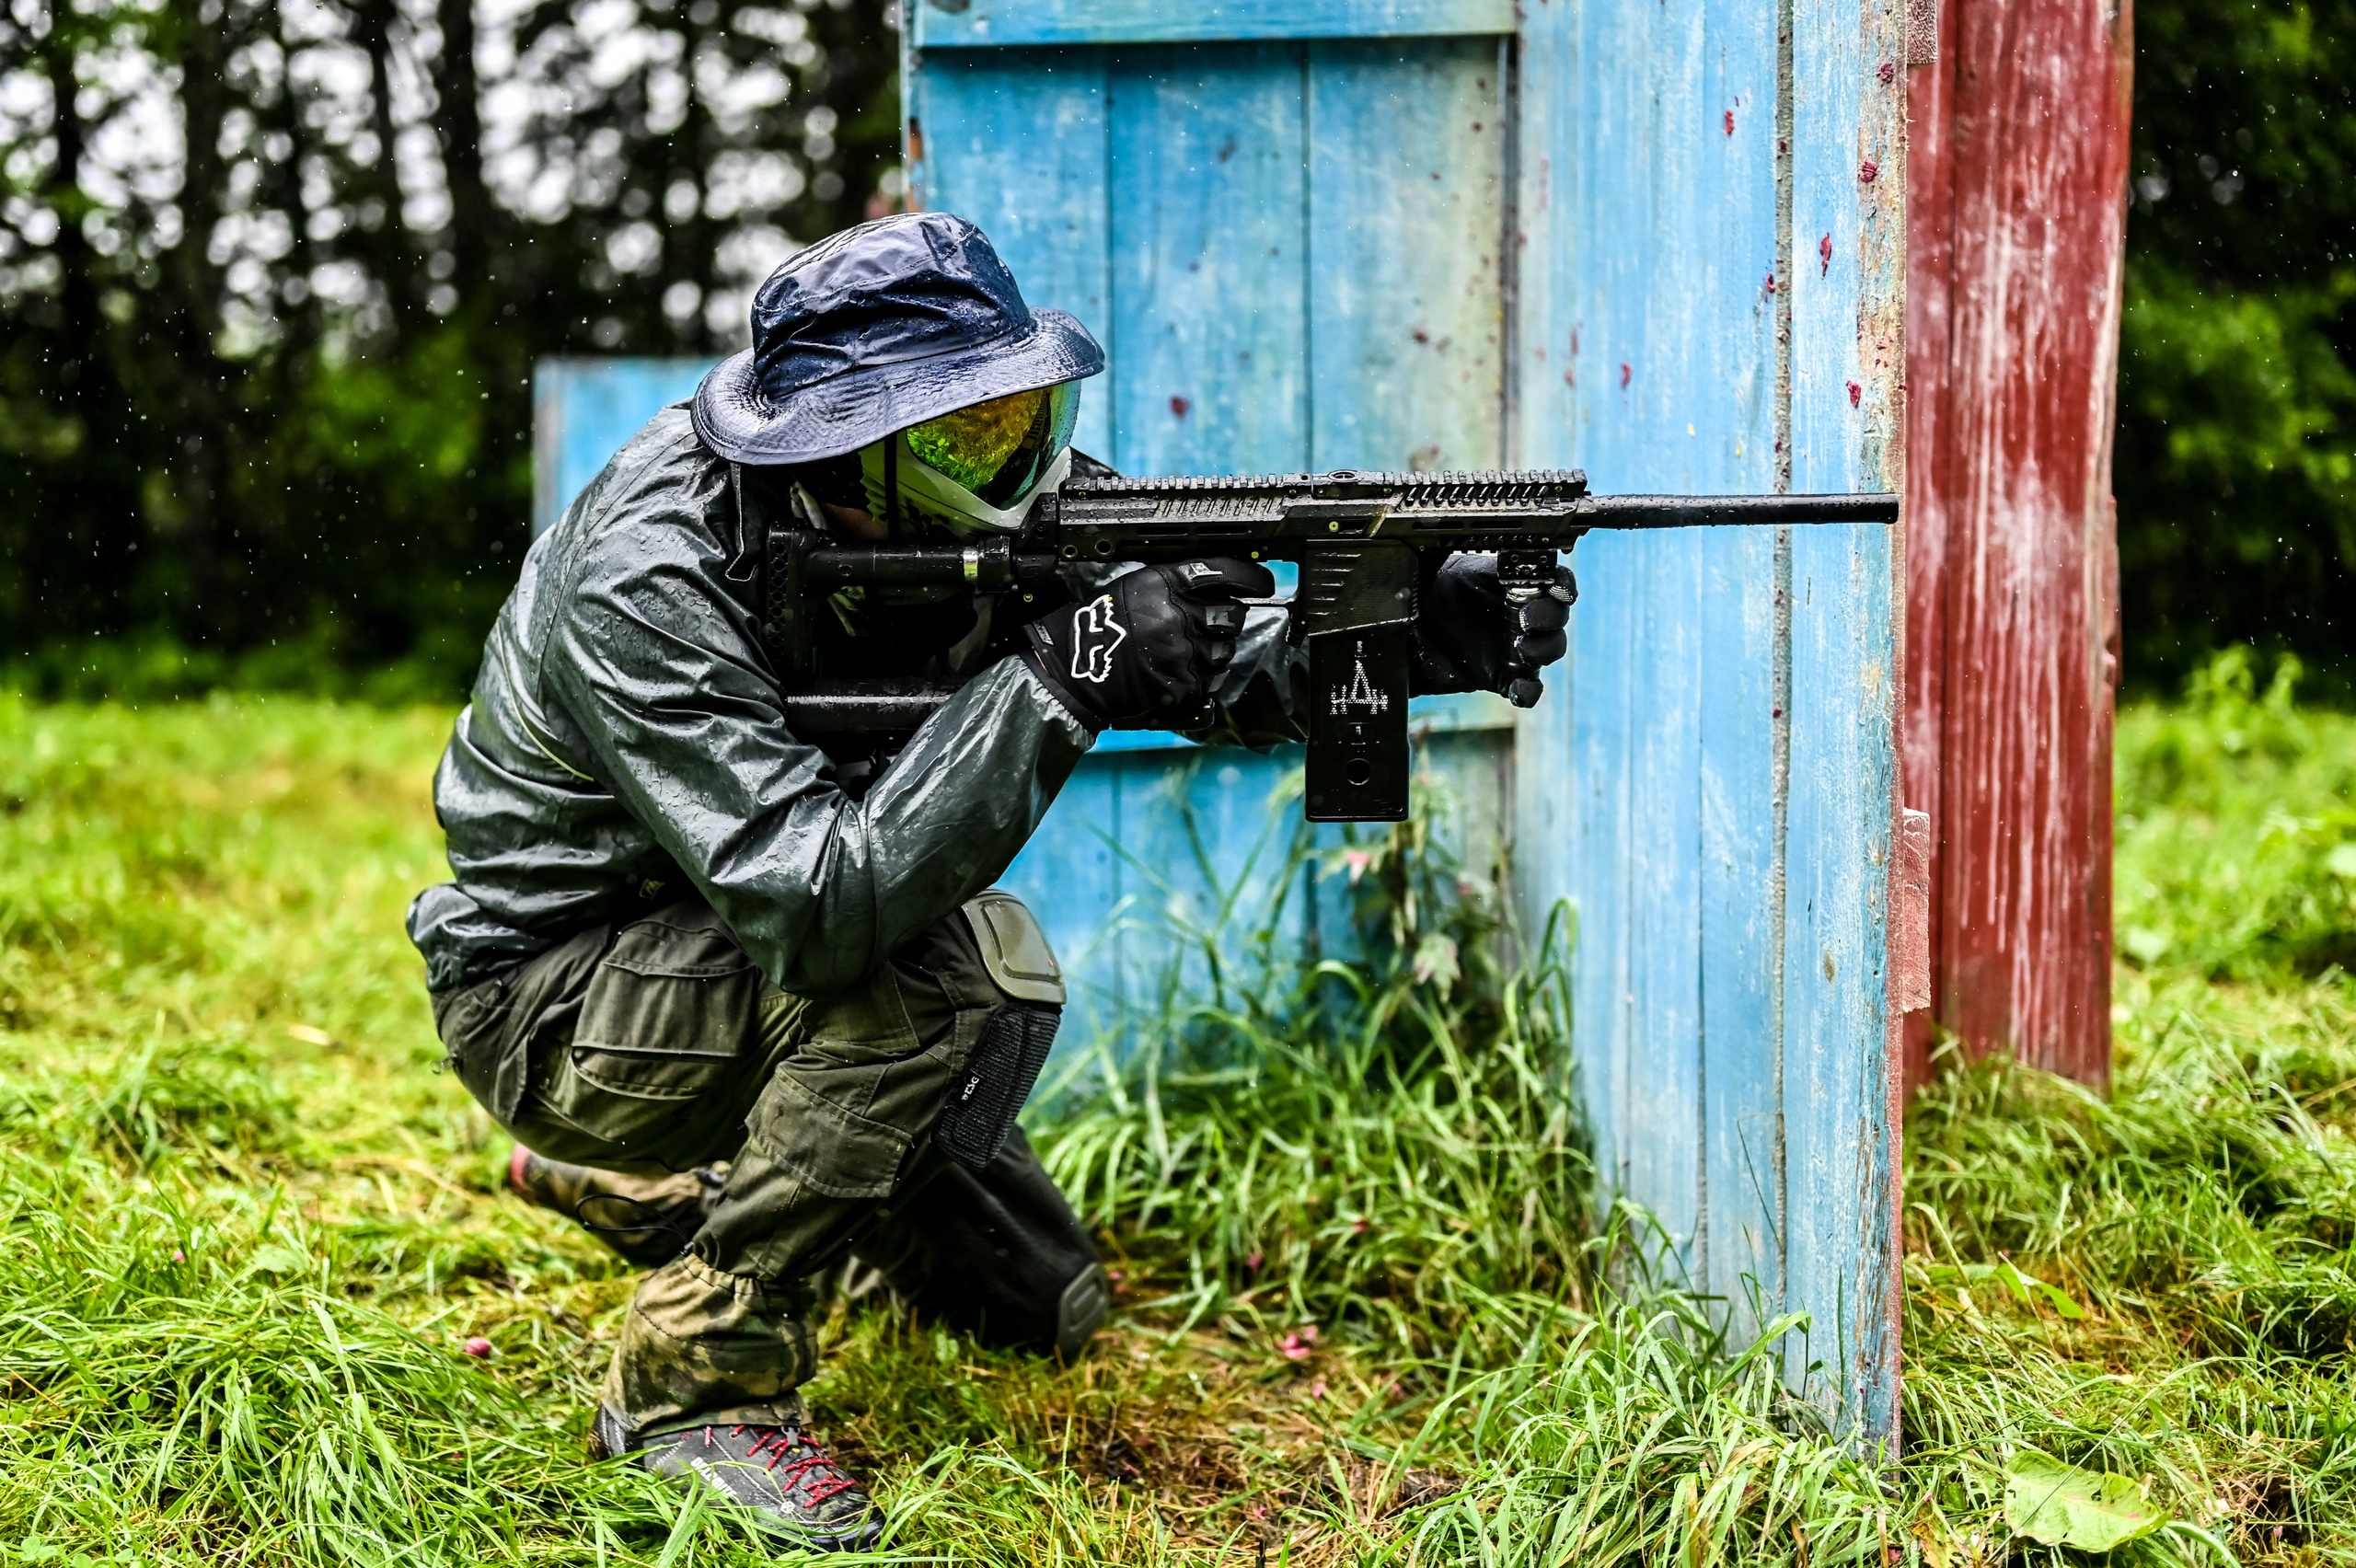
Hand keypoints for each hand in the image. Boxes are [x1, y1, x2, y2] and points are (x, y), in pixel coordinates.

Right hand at [1022, 557, 1276, 730]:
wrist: (1075, 668)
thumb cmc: (1101, 625)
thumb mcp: (1135, 587)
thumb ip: (1177, 584)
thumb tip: (1222, 588)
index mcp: (1165, 583)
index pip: (1224, 573)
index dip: (1252, 578)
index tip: (1265, 583)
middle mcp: (1178, 615)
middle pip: (1232, 616)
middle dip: (1227, 621)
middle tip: (1208, 625)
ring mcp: (1182, 653)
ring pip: (1225, 652)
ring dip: (1214, 651)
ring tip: (1184, 651)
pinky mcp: (1182, 685)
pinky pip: (1211, 681)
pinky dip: (1202, 678)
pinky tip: (1180, 672)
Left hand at [1410, 552, 1576, 701]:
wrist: (1414, 624)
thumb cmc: (1441, 591)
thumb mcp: (1465, 572)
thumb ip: (1494, 568)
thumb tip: (1510, 557)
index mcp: (1523, 586)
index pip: (1557, 583)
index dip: (1564, 587)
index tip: (1558, 591)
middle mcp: (1526, 616)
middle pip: (1557, 618)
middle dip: (1550, 618)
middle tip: (1528, 619)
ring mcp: (1518, 647)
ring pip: (1550, 650)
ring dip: (1543, 650)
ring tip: (1523, 649)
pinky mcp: (1504, 676)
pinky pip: (1527, 687)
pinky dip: (1528, 692)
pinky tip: (1520, 692)